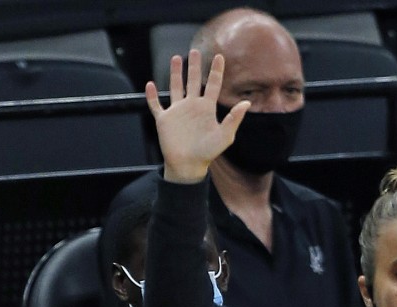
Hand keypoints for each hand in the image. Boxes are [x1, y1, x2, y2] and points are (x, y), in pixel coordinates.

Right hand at [145, 49, 249, 183]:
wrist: (189, 166)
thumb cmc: (208, 153)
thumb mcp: (225, 136)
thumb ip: (234, 119)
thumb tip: (246, 103)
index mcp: (207, 108)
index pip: (214, 85)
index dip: (217, 71)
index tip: (220, 57)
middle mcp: (192, 106)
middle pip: (194, 81)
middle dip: (194, 67)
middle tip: (195, 51)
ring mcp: (177, 112)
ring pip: (175, 87)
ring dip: (175, 74)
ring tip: (176, 58)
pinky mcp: (164, 120)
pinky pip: (156, 105)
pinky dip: (152, 96)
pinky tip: (150, 85)